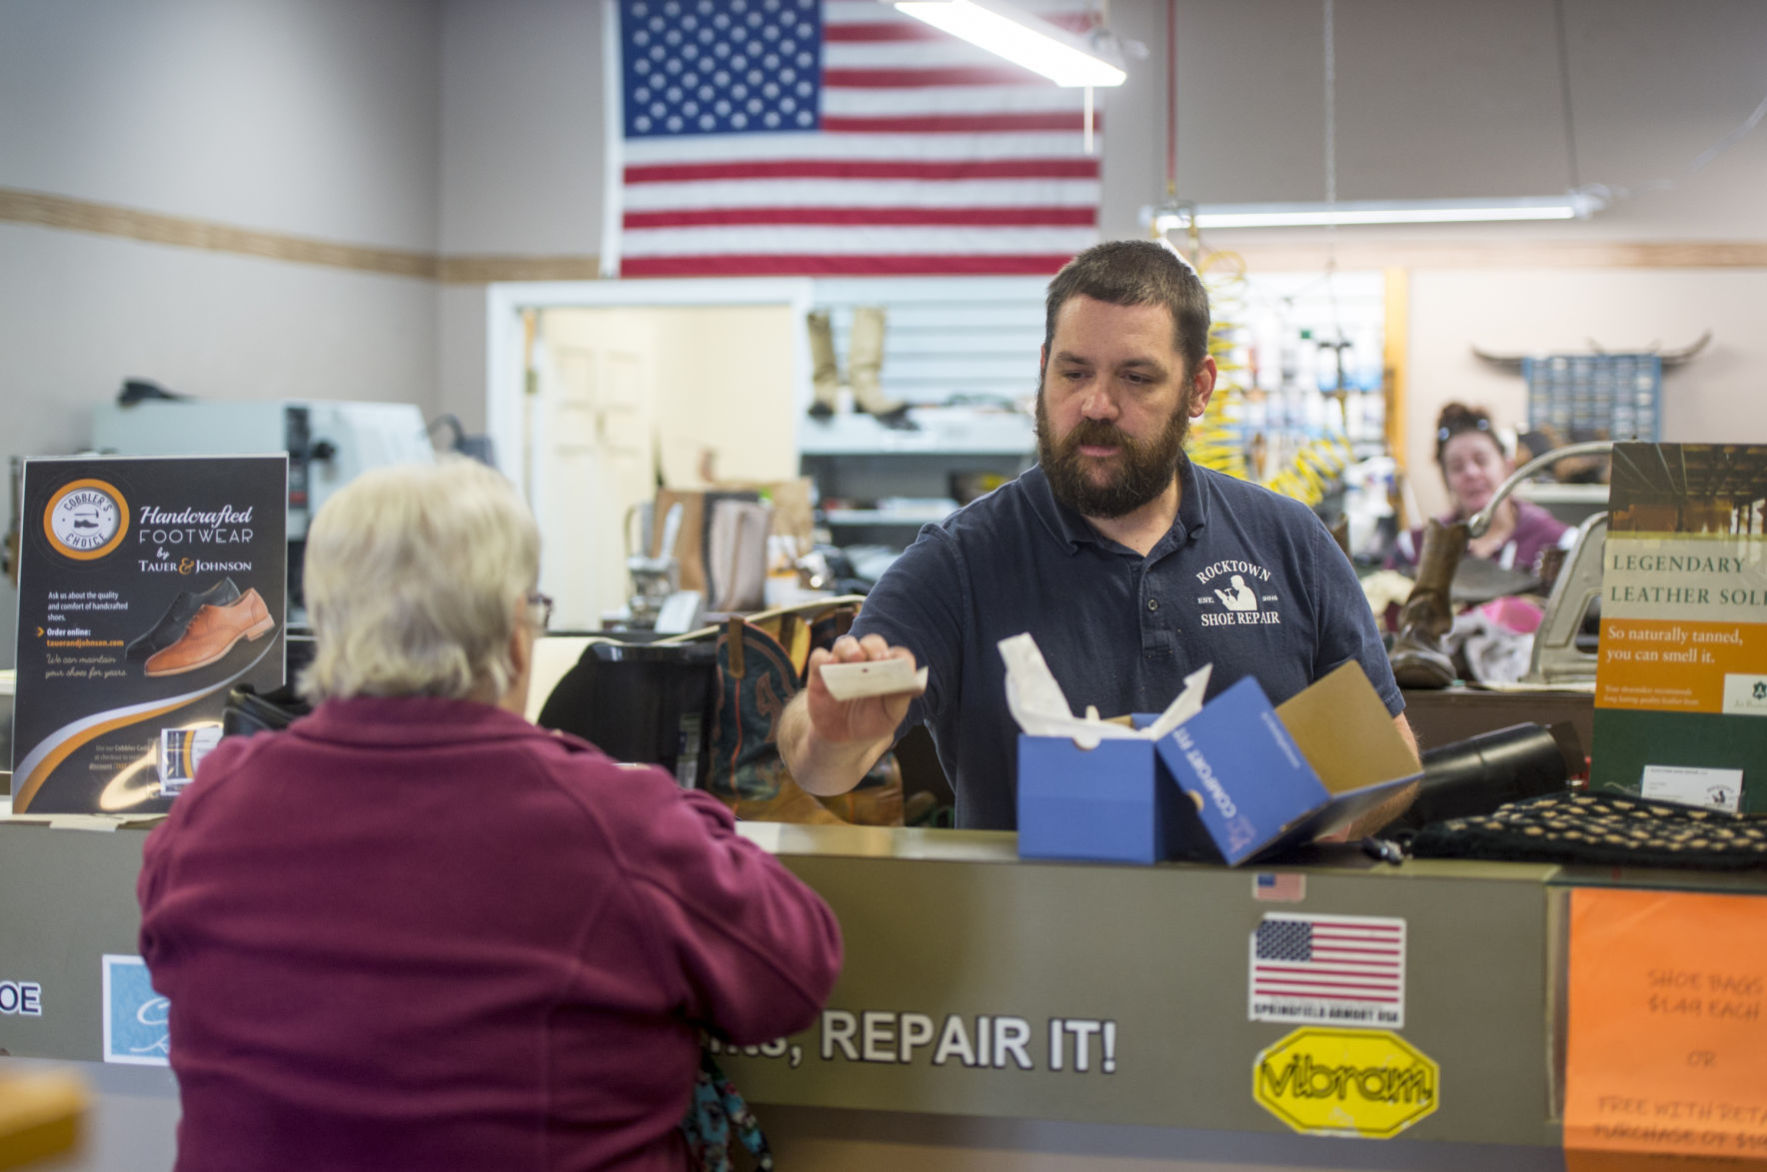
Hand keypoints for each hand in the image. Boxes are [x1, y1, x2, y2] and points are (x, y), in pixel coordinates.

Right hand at [805, 635, 922, 743]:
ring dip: (850, 648)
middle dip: (875, 648)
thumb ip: (900, 698)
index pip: (897, 654)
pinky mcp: (820, 672)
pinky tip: (831, 664)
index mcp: (887, 669)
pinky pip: (819, 657)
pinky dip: (824, 657)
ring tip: (855, 658)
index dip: (899, 657)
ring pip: (845, 644)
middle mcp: (865, 661)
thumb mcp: (890, 715)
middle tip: (878, 659)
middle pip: (872, 642)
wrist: (844, 738)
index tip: (898, 665)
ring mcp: (842, 664)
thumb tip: (912, 685)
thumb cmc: (872, 721)